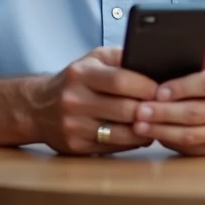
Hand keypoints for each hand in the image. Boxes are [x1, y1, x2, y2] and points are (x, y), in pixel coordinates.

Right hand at [29, 47, 157, 154]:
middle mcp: (74, 100)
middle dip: (150, 110)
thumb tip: (154, 61)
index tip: (164, 89)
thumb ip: (121, 57)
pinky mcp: (75, 146)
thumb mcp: (93, 59)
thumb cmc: (75, 80)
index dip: (147, 86)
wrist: (37, 107)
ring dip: (145, 130)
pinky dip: (131, 142)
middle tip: (167, 109)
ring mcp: (73, 125)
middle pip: (125, 109)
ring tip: (157, 122)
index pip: (121, 80)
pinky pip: (113, 147)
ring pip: (121, 133)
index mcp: (81, 74)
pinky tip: (140, 134)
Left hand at [132, 43, 204, 155]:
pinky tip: (154, 134)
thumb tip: (201, 45)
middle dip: (164, 113)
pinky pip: (193, 147)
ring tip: (139, 125)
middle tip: (139, 110)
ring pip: (192, 135)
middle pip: (196, 113)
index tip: (157, 91)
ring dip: (162, 131)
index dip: (180, 88)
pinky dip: (170, 141)